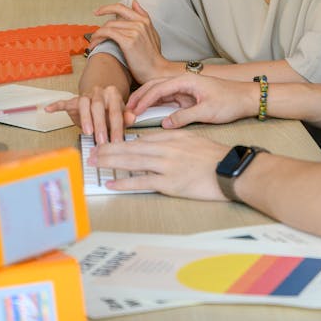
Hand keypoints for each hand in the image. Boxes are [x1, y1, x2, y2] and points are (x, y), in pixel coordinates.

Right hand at [46, 84, 127, 143]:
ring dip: (86, 119)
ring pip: (84, 104)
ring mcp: (85, 96)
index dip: (117, 128)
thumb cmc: (109, 109)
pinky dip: (56, 105)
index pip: (115, 111)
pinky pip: (64, 102)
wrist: (99, 98)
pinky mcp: (73, 100)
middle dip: (100, 125)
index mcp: (112, 94)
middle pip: (98, 107)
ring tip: (87, 132)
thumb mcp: (119, 113)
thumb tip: (133, 118)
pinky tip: (48, 109)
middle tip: (102, 141)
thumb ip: (125, 117)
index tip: (117, 142)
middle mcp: (98, 92)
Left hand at [89, 0, 172, 83]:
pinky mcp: (128, 41)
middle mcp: (139, 23)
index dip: (107, 8)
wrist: (156, 71)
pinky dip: (98, 38)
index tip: (98, 11)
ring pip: (108, 26)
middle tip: (93, 34)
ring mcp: (134, 31)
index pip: (121, 8)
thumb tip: (134, 2)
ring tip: (93, 43)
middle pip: (112, 19)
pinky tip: (95, 45)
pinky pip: (108, 33)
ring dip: (97, 35)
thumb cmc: (153, 56)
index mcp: (144, 20)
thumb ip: (143, 16)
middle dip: (100, 26)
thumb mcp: (152, 33)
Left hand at [89, 130, 228, 199]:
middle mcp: (165, 148)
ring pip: (132, 160)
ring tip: (95, 162)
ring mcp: (166, 165)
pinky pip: (142, 181)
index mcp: (172, 137)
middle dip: (109, 149)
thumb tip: (159, 144)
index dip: (122, 141)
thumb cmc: (215, 157)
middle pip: (131, 147)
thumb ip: (175, 140)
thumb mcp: (193, 139)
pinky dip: (125, 181)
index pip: (141, 138)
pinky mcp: (169, 182)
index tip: (109, 143)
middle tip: (92, 151)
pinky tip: (112, 182)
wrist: (229, 169)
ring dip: (110, 161)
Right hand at [125, 74, 257, 127]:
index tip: (133, 111)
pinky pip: (166, 100)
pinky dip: (154, 106)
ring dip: (144, 101)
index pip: (159, 88)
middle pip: (154, 86)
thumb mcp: (207, 111)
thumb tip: (166, 123)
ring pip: (158, 92)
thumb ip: (185, 117)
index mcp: (187, 80)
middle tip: (125, 110)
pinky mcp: (187, 97)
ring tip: (131, 112)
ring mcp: (184, 89)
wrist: (246, 98)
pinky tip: (146, 114)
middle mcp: (183, 82)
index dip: (144, 99)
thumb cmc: (230, 101)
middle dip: (138, 97)